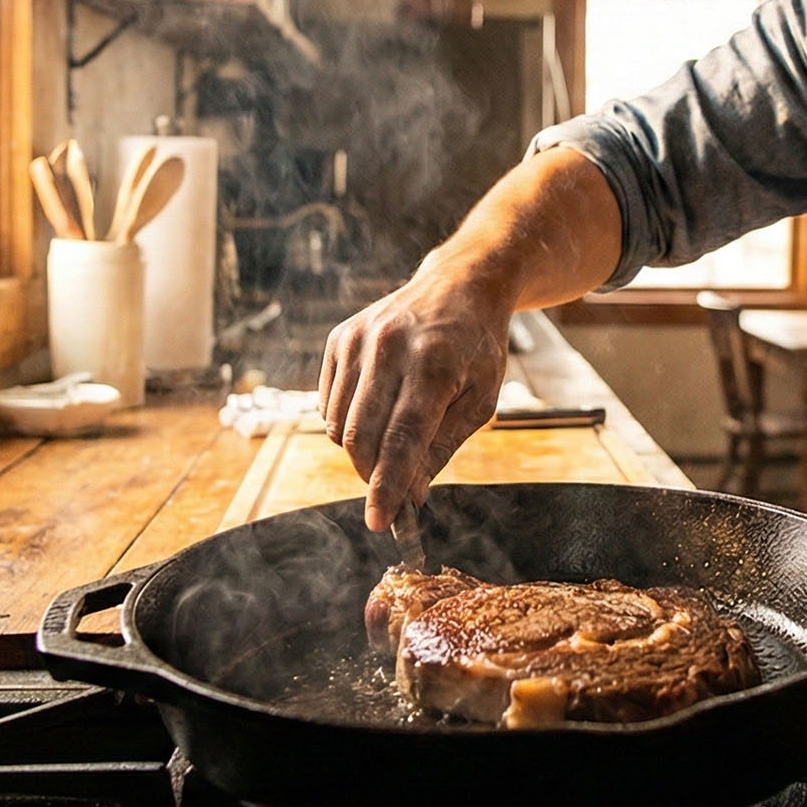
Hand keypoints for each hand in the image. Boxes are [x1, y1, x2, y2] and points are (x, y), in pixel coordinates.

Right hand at [319, 269, 512, 530]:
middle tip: (393, 489)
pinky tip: (375, 412)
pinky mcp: (339, 337)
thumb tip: (409, 495)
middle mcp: (391, 348)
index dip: (387, 486)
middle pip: (362, 436)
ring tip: (391, 442)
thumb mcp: (481, 400)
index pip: (402, 439)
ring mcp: (359, 339)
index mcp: (434, 365)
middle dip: (372, 475)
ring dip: (359, 452)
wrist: (460, 285)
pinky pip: (326, 403)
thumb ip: (442, 448)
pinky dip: (344, 424)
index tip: (379, 522)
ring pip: (337, 424)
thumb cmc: (477, 349)